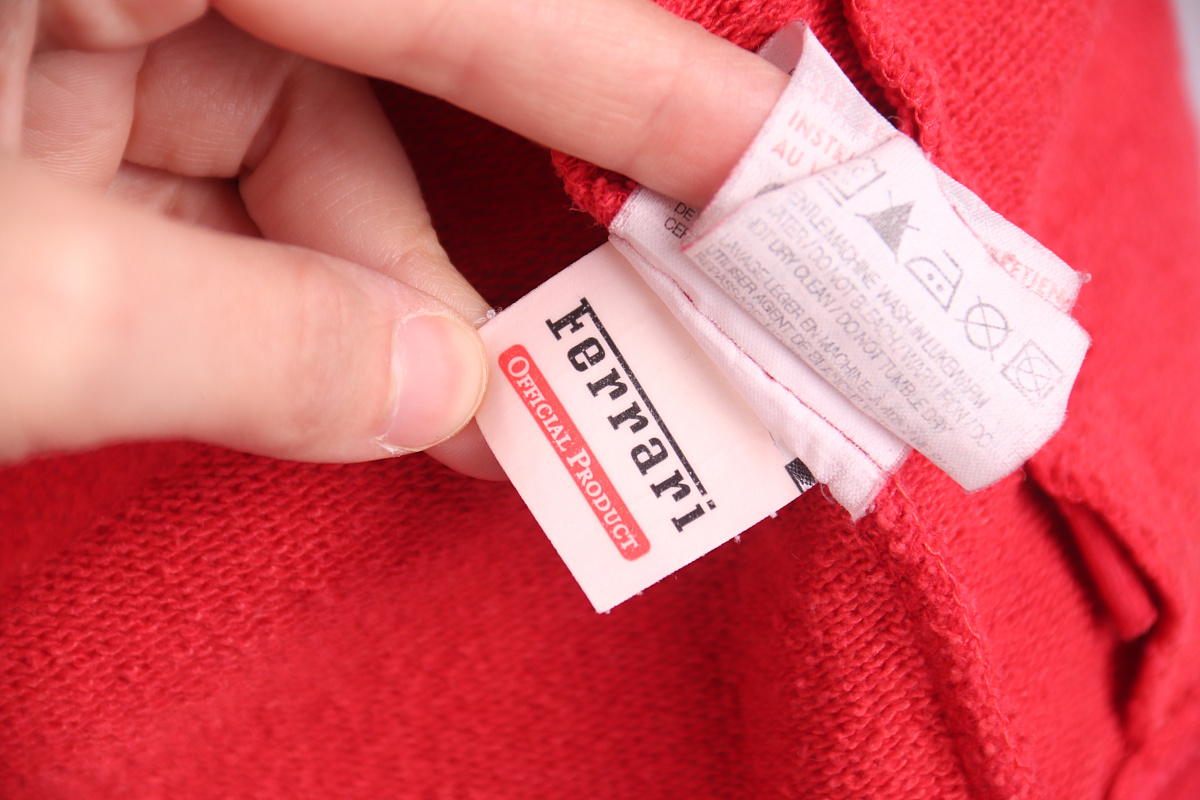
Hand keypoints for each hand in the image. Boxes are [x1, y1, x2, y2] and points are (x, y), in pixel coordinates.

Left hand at [1, 0, 784, 474]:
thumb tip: (438, 389)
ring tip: (449, 423)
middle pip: (384, 49)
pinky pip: (213, 167)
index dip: (623, 77)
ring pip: (298, 128)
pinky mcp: (37, 82)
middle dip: (475, 225)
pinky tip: (330, 377)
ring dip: (373, 285)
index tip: (765, 165)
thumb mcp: (11, 320)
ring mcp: (72, 6)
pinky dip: (282, 282)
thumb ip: (249, 348)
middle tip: (596, 355)